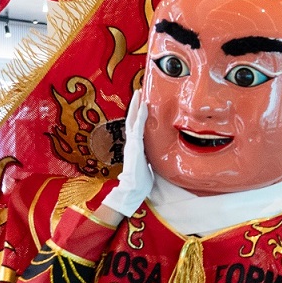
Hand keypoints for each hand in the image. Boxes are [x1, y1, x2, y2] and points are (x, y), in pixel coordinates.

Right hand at [99, 93, 153, 221]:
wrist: (132, 191)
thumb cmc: (140, 182)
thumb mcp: (147, 166)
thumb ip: (148, 159)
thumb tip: (149, 159)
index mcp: (136, 146)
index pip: (136, 126)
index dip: (138, 114)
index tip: (142, 103)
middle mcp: (132, 143)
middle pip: (132, 119)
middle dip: (135, 105)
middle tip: (138, 91)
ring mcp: (132, 144)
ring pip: (133, 120)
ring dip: (136, 106)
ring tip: (138, 92)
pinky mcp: (135, 146)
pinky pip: (138, 127)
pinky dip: (140, 116)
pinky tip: (143, 106)